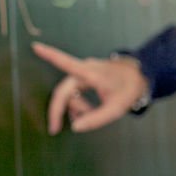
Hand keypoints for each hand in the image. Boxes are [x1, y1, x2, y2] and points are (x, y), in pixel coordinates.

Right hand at [32, 42, 149, 133]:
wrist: (140, 77)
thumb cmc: (128, 90)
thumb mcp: (116, 109)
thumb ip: (95, 119)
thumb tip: (75, 127)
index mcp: (91, 73)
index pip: (67, 63)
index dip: (50, 55)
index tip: (36, 46)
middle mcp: (85, 70)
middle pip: (63, 90)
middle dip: (59, 109)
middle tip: (55, 129)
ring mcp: (84, 73)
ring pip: (70, 93)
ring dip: (75, 107)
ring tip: (90, 115)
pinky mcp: (85, 77)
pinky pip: (74, 92)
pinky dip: (78, 103)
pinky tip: (87, 110)